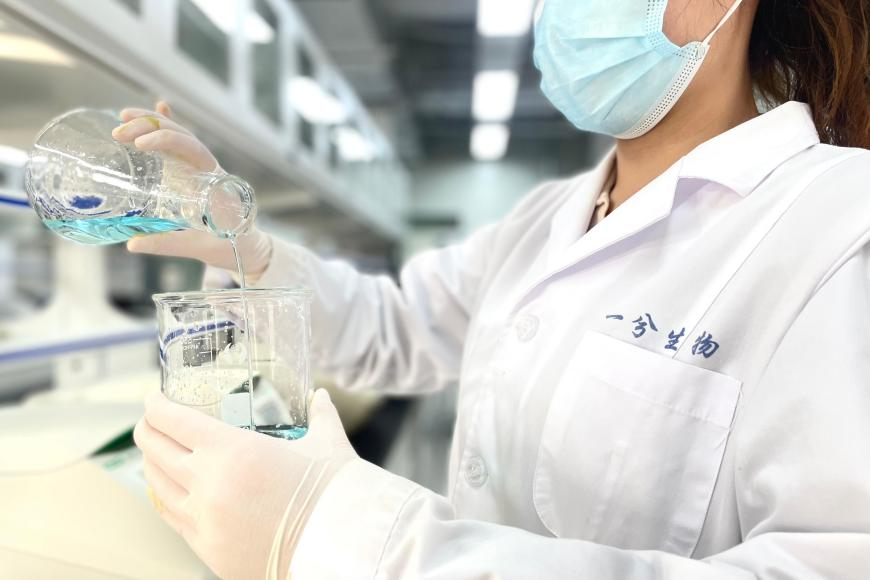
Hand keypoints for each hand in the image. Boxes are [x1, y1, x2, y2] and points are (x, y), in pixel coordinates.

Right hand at [113, 101, 271, 280]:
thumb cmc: (231, 247)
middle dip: (150, 128)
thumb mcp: (199, 247)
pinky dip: (170, 128)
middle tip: (119, 133)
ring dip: (152, 124)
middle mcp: (208, 169)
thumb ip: (167, 244)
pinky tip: (159, 107)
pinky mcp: (192, 174)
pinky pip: (180, 146)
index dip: (167, 141)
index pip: (192, 149)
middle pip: (181, 136)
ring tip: (122, 119)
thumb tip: (132, 244)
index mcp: (215, 181)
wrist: (248, 248)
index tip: (141, 144)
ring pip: (179, 137)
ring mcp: (200, 169)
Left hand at [134, 389, 357, 579]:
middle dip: (147, 430)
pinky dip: (166, 501)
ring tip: (155, 455)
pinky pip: (174, 520)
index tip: (154, 399)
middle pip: (156, 450)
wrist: (339, 548)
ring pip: (158, 487)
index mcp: (232, 450)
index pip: (174, 421)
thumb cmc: (333, 494)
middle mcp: (208, 483)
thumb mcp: (327, 443)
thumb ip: (320, 414)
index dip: (156, 406)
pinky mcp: (209, 550)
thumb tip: (321, 396)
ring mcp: (204, 520)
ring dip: (151, 465)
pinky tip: (168, 494)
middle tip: (149, 422)